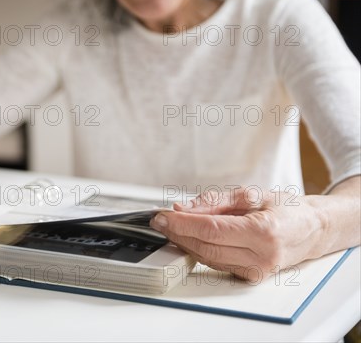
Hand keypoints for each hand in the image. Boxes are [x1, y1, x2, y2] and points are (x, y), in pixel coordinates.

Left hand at [149, 188, 324, 280]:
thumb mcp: (250, 194)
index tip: (162, 216)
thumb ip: (214, 202)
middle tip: (160, 221)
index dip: (182, 224)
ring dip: (185, 243)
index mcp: (263, 231)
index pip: (211, 230)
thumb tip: (182, 209)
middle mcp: (261, 256)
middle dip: (177, 234)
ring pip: (208, 258)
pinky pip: (217, 263)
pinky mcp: (251, 277)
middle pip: (206, 247)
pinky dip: (199, 250)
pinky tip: (189, 238)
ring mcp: (256, 271)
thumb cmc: (284, 209)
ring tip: (170, 227)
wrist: (312, 229)